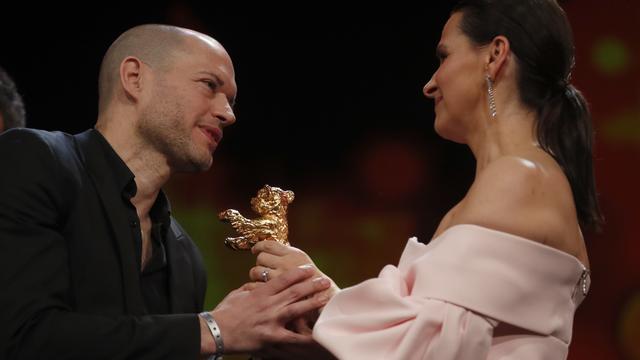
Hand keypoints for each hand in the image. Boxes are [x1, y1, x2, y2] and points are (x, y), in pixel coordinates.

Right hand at [202, 265, 331, 356]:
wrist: (216, 331)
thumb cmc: (224, 313)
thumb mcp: (237, 294)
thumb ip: (250, 288)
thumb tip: (256, 282)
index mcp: (261, 292)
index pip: (283, 279)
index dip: (298, 272)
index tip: (309, 268)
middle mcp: (269, 304)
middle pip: (295, 291)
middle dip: (312, 284)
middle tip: (324, 280)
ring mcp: (272, 320)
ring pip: (297, 308)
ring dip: (313, 301)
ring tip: (325, 297)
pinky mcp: (271, 336)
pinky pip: (292, 337)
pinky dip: (305, 336)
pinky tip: (317, 334)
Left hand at [250, 241, 339, 315]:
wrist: (325, 302)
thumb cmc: (317, 284)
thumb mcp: (306, 265)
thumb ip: (291, 258)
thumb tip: (276, 251)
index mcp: (293, 254)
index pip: (269, 245)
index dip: (259, 246)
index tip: (256, 250)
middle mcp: (284, 264)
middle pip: (261, 258)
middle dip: (260, 263)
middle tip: (263, 267)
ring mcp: (277, 278)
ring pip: (255, 271)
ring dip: (256, 275)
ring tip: (261, 279)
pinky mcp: (272, 293)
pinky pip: (255, 285)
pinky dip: (254, 287)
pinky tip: (258, 290)